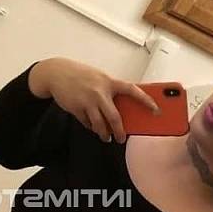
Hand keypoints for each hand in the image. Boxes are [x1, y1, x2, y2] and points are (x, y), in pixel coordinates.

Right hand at [29, 58, 159, 143]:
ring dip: (103, 134)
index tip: (156, 110)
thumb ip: (110, 90)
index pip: (132, 91)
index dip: (146, 101)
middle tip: (122, 138)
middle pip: (114, 117)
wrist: (56, 73)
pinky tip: (92, 126)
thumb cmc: (81, 75)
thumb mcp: (99, 78)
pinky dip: (90, 126)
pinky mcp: (76, 109)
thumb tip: (122, 110)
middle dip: (120, 131)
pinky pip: (87, 123)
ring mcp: (87, 101)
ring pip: (99, 125)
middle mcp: (99, 92)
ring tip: (106, 137)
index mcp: (109, 82)